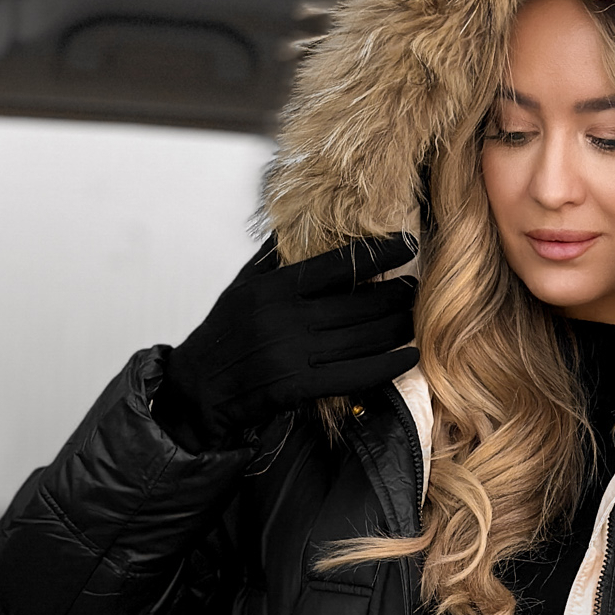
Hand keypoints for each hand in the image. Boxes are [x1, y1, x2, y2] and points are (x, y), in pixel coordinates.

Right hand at [151, 232, 417, 451]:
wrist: (197, 389)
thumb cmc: (224, 334)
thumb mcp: (243, 287)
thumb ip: (274, 258)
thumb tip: (301, 225)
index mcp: (274, 286)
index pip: (338, 263)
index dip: (378, 254)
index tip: (407, 244)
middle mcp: (285, 317)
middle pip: (358, 302)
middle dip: (395, 295)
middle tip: (418, 289)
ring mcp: (293, 353)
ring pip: (362, 338)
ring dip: (396, 328)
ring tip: (416, 318)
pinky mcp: (298, 387)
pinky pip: (355, 374)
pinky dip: (386, 366)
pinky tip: (409, 357)